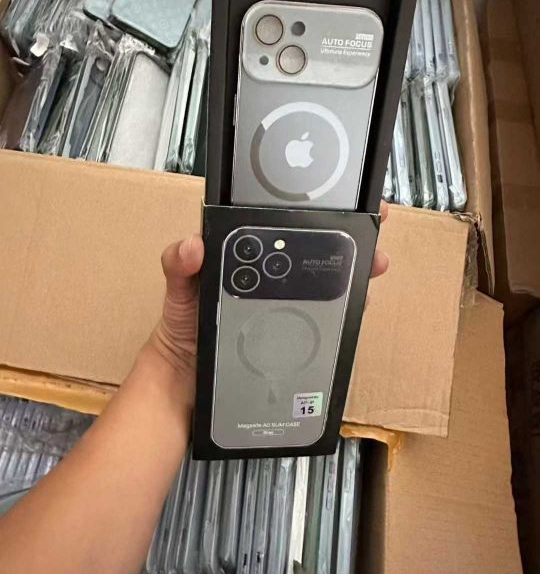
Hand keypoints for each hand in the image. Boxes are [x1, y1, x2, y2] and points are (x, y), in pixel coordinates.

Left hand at [145, 201, 388, 391]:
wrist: (189, 378)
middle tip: (374, 228)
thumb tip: (193, 246)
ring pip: (327, 277)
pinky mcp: (296, 329)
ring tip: (375, 262)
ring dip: (354, 267)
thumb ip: (178, 266)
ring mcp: (287, 301)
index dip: (313, 206)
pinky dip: (346, 305)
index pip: (282, 221)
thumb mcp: (179, 290)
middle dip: (349, 234)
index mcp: (246, 254)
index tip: (342, 196)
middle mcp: (272, 274)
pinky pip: (326, 313)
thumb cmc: (184, 326)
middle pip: (315, 247)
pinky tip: (361, 301)